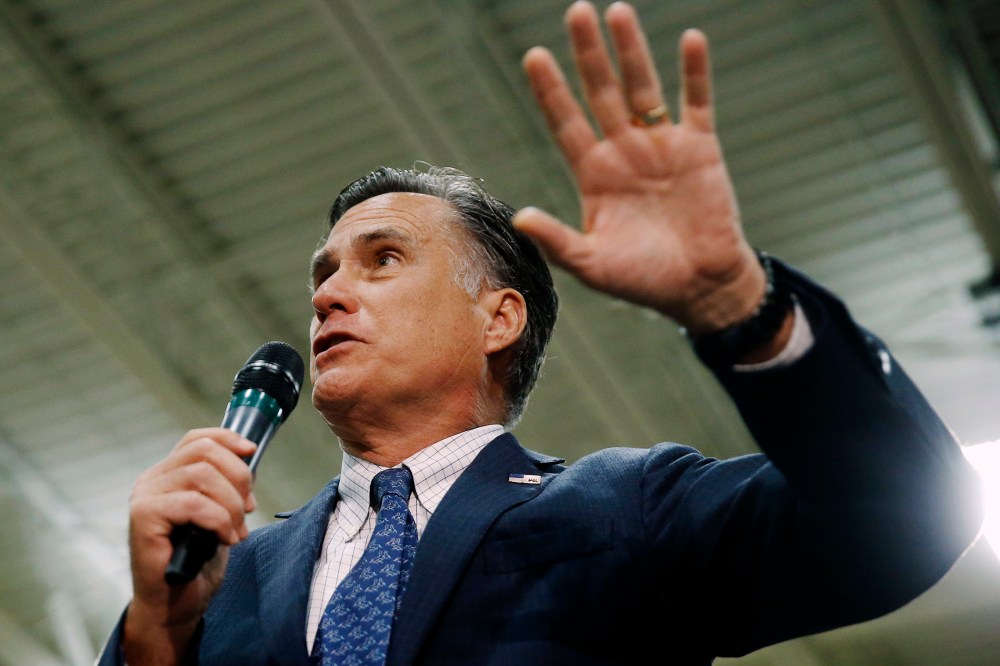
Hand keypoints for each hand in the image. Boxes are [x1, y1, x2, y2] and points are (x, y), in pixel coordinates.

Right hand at [123, 428, 255, 664]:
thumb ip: (226, 486)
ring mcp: (144, 497)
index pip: (197, 439)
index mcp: (168, 475)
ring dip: (231, 504)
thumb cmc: (196, 562)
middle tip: (247, 508)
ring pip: (202, 475)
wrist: (175, 604)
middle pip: (204, 452)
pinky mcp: (143, 518)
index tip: (252, 452)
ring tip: (236, 530)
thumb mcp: (219, 514)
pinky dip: (219, 520)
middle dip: (238, 476)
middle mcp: (151, 481)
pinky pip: (194, 503)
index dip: (227, 439)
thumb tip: (248, 459)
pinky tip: (224, 538)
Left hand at [515, 1, 764, 333]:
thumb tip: (519, 217)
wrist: (700, 288)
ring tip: (618, 12)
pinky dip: (695, 73)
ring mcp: (662, 146)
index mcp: (594, 175)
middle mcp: (624, 151)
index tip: (535, 55)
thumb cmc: (643, 280)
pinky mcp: (700, 148)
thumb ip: (558, 241)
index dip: (551, 90)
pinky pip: (696, 102)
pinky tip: (691, 40)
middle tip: (576, 12)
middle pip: (600, 93)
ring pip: (643, 87)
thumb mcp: (593, 265)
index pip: (566, 122)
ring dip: (632, 50)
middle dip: (588, 54)